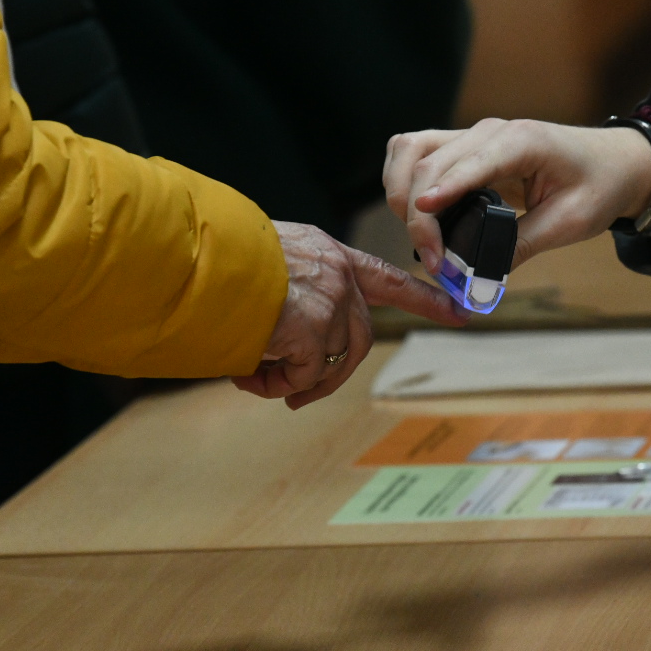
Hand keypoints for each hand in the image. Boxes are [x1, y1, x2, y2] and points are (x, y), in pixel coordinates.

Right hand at [232, 222, 469, 408]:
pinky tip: (247, 374)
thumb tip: (291, 344)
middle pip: (360, 337)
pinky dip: (274, 385)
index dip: (425, 299)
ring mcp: (330, 301)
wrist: (192, 261)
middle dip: (329, 374)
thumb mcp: (267, 263)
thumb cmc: (214, 265)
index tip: (459, 313)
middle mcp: (337, 274)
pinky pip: (303, 375)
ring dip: (294, 381)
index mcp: (328, 253)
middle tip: (293, 396)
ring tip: (255, 378)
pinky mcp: (313, 329)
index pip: (388, 277)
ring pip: (332, 362)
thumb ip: (294, 290)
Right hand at [383, 119, 650, 275]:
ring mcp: (474, 134)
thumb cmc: (598, 187)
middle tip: (433, 262)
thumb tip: (479, 282)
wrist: (615, 163)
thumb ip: (522, 248)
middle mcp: (490, 131)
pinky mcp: (465, 146)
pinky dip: (403, 177)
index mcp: (521, 142)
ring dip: (400, 190)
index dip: (438, 200)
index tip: (425, 237)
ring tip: (418, 235)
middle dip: (418, 215)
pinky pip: (417, 150)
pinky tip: (412, 210)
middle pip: (428, 163)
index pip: (465, 166)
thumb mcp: (569, 224)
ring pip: (411, 149)